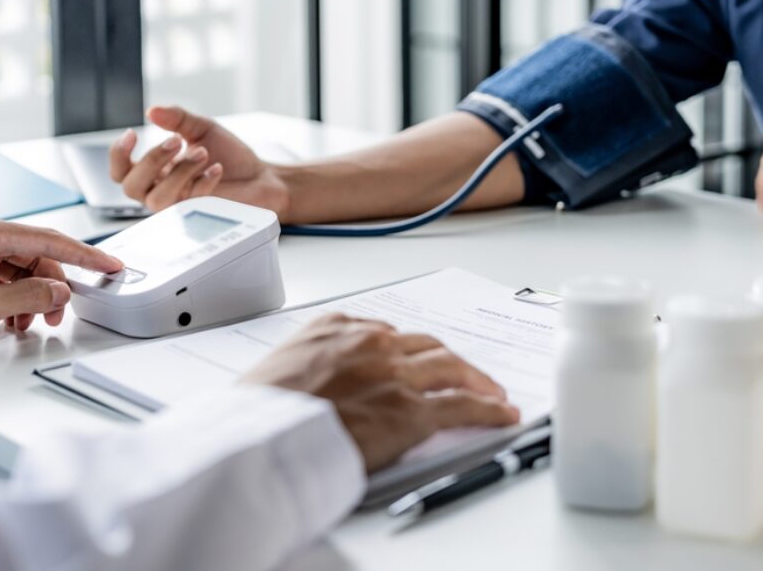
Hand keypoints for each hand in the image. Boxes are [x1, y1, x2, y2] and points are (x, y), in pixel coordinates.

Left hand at [0, 215, 122, 353]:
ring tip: (28, 323)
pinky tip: (7, 320)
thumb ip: (29, 295)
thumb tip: (59, 289)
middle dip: (52, 287)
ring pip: (16, 272)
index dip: (85, 255)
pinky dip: (9, 300)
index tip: (110, 265)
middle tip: (59, 315)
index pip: (49, 239)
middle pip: (34, 257)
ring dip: (29, 297)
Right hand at [110, 106, 291, 217]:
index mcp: (154, 170)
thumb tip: (151, 111)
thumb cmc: (227, 153)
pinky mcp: (197, 215)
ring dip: (179, 172)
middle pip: (130, 186)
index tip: (133, 133)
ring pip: (156, 198)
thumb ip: (177, 118)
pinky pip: (188, 203)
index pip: (119, 170)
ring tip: (203, 152)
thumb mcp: (201, 128)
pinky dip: (203, 182)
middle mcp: (160, 189)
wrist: (259, 176)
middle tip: (176, 141)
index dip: (118, 154)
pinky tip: (217, 168)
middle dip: (151, 160)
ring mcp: (177, 205)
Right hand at [241, 313, 519, 472]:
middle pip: (425, 345)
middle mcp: (371, 343)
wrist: (264, 435)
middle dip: (447, 359)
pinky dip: (488, 410)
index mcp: (335, 327)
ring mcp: (396, 376)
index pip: (384, 332)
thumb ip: (308, 364)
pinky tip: (501, 415)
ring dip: (476, 378)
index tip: (414, 357)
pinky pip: (462, 407)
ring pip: (451, 369)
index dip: (406, 349)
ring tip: (491, 391)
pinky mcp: (413, 412)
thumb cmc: (260, 411)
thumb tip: (318, 383)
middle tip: (462, 371)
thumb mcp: (276, 369)